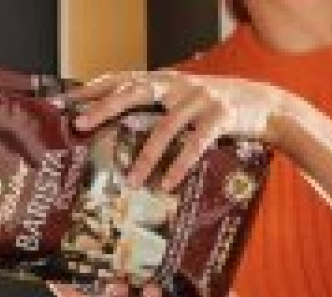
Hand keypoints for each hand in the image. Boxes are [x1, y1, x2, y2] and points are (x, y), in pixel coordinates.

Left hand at [64, 70, 286, 191]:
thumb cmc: (213, 109)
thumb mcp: (182, 101)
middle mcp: (178, 85)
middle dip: (105, 107)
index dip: (94, 87)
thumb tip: (116, 131)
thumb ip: (155, 109)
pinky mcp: (222, 116)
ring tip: (131, 181)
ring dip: (146, 156)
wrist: (265, 104)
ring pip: (165, 127)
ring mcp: (200, 99)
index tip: (67, 100)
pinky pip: (196, 144)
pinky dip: (180, 164)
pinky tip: (167, 183)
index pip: (123, 78)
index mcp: (165, 81)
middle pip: (135, 91)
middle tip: (81, 124)